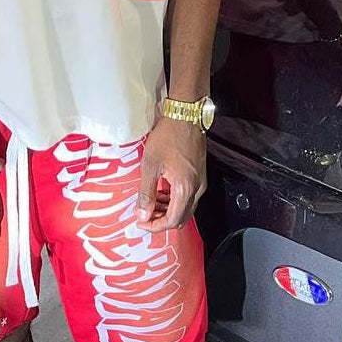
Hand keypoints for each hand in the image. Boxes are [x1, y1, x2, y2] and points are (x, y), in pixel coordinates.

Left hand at [136, 116, 205, 231]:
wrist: (185, 116)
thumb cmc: (168, 136)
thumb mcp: (150, 165)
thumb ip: (146, 193)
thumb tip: (142, 214)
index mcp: (185, 188)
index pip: (172, 220)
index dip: (155, 226)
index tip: (141, 222)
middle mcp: (197, 189)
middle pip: (181, 218)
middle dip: (162, 221)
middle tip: (144, 215)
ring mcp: (200, 182)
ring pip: (185, 209)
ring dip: (167, 211)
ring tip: (150, 202)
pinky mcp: (199, 176)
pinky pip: (188, 197)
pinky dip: (174, 200)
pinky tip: (161, 191)